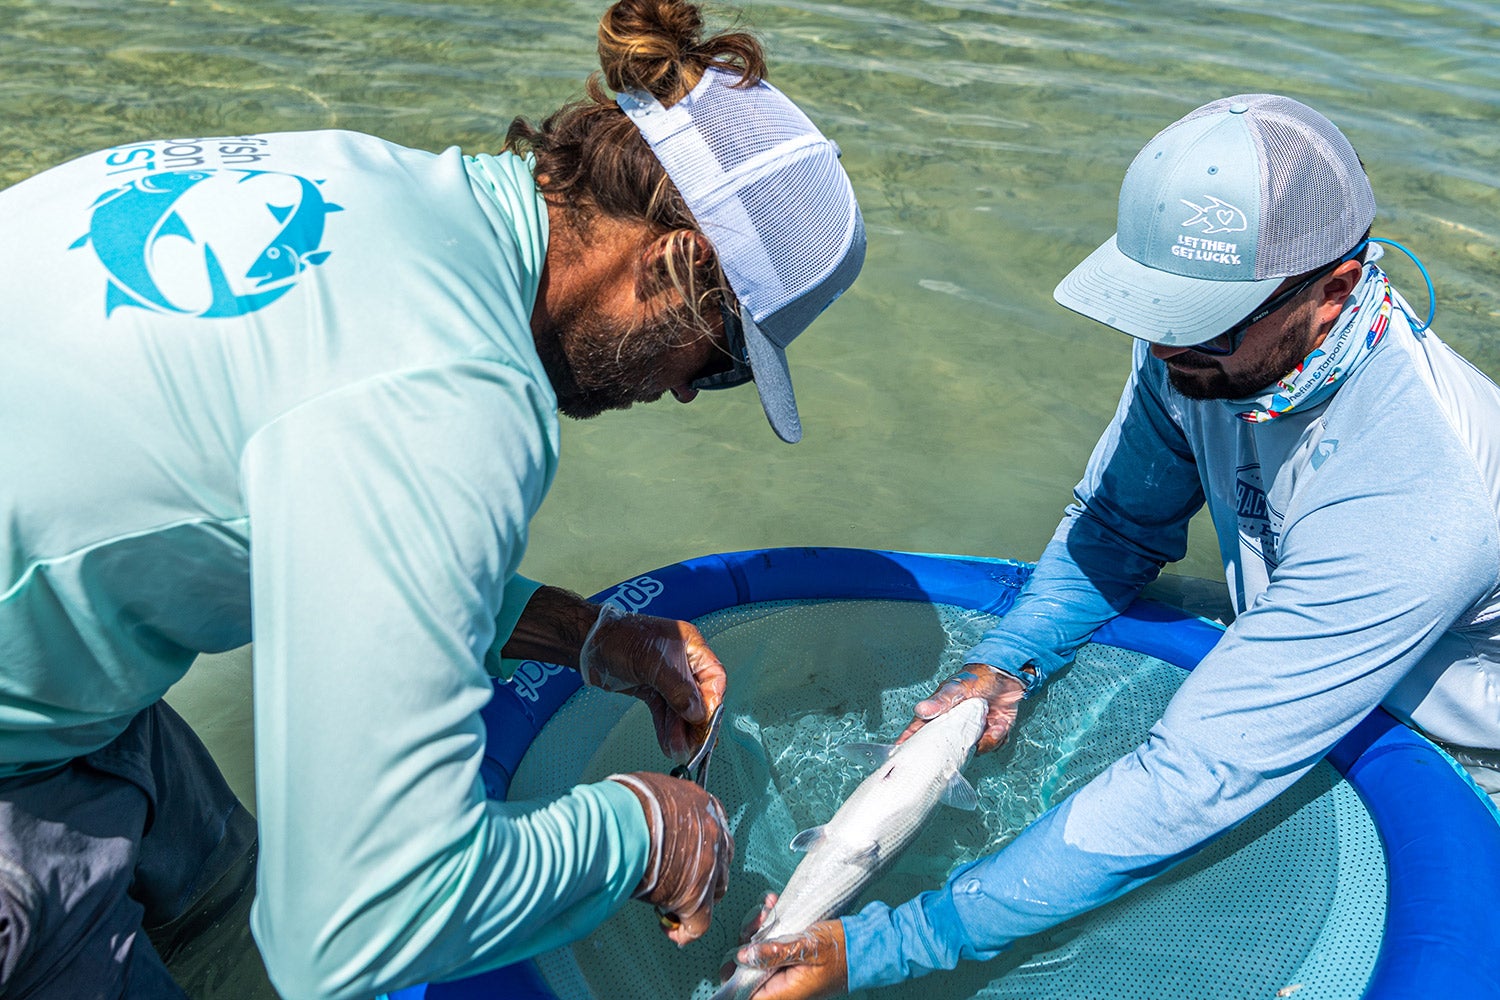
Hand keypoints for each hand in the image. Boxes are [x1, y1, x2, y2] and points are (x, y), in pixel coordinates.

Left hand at [582, 603, 727, 761]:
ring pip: (681, 709)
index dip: (713, 701)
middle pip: (699, 697)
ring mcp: (667, 677)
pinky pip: (664, 712)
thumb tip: (698, 714)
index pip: (714, 677)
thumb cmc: (621, 638)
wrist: (590, 644)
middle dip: (696, 722)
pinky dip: (666, 728)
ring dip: (680, 730)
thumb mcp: (653, 663)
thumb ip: (678, 690)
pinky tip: (669, 744)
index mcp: (691, 647)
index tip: (707, 722)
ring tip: (679, 750)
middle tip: (696, 745)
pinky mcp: (652, 689)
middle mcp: (683, 663)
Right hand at [607, 771, 732, 945]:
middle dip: (704, 875)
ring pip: (714, 892)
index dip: (699, 848)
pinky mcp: (697, 898)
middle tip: (679, 882)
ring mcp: (710, 867)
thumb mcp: (649, 794)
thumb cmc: (623, 805)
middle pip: (720, 862)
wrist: (620, 823)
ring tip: (670, 905)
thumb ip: (659, 809)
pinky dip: (684, 931)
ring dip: (696, 900)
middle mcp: (714, 833)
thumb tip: (645, 821)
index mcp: (703, 804)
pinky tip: (669, 930)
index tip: (685, 857)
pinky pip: (698, 924)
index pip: (712, 829)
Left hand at [726, 903, 847, 999]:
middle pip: (750, 971)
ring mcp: (789, 974)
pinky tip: (776, 909)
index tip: (733, 954)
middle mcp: (784, 987)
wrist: (868, 944)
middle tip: (759, 919)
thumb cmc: (841, 949)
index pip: (746, 995)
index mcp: (785, 993)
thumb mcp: (806, 948)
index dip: (734, 977)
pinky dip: (773, 930)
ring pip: (761, 956)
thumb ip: (773, 954)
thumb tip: (743, 957)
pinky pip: (775, 948)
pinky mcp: (795, 961)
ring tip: (769, 909)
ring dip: (761, 931)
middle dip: (749, 943)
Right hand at [896, 663, 1028, 753]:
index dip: (909, 743)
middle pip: (947, 750)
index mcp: (941, 716)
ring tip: (991, 724)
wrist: (1005, 674)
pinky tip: (1000, 723)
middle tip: (968, 742)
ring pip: (972, 751)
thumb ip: (940, 701)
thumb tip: (921, 710)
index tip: (899, 754)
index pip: (920, 732)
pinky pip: (992, 746)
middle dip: (958, 750)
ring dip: (984, 740)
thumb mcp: (956, 687)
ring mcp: (973, 733)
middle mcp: (955, 728)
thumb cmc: (976, 677)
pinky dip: (998, 736)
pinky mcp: (991, 734)